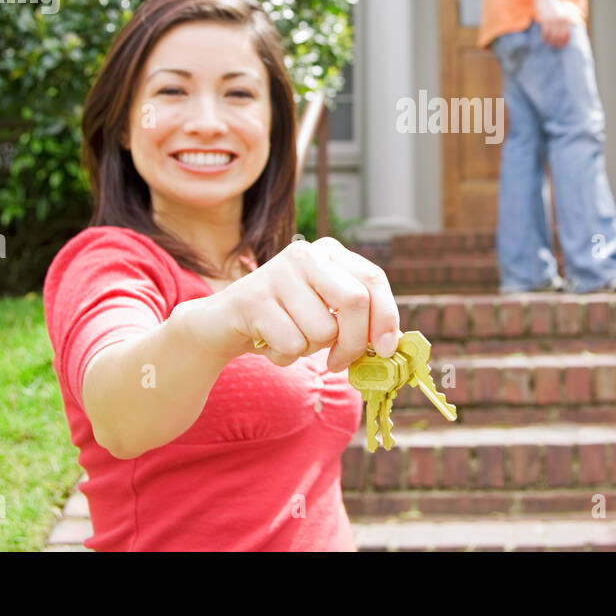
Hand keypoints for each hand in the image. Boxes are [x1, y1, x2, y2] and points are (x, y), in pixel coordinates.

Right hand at [217, 237, 400, 371]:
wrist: (222, 324)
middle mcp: (306, 254)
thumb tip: (394, 344)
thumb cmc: (286, 321)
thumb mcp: (326, 315)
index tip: (385, 349)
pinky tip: (269, 343)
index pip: (373, 278)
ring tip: (290, 338)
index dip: (385, 316)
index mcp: (330, 253)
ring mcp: (277, 273)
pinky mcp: (253, 298)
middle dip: (353, 343)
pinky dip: (285, 357)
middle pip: (354, 302)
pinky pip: (291, 344)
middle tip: (338, 362)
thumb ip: (359, 322)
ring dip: (310, 351)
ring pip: (322, 330)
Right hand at [534, 0, 574, 47]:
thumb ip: (575, 12)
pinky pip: (545, 33)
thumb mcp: (567, 6)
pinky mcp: (544, 20)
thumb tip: (582, 17)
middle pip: (560, 37)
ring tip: (549, 44)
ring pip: (552, 36)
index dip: (565, 41)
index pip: (567, 34)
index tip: (563, 45)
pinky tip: (544, 39)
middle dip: (558, 44)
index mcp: (567, 18)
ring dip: (551, 42)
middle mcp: (561, 20)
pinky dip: (545, 38)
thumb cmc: (555, 3)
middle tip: (556, 47)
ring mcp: (552, 20)